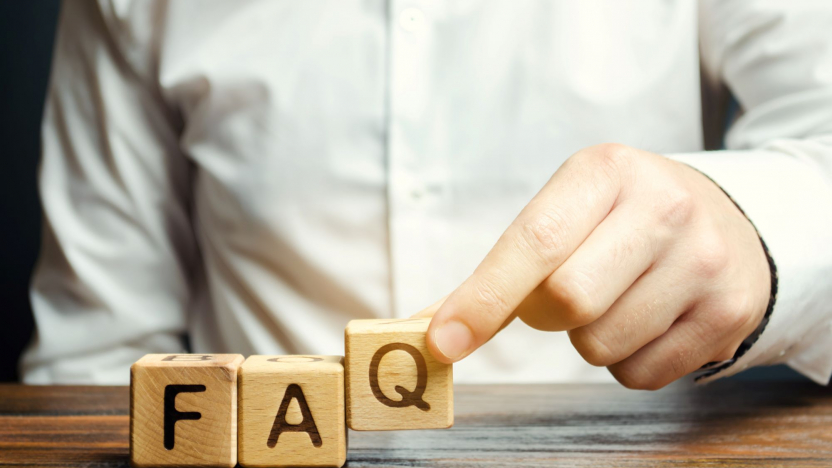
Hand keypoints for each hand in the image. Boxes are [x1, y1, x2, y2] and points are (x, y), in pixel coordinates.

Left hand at [417, 144, 770, 389]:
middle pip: (567, 301)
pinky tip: (649, 319)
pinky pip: (640, 375)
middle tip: (563, 293)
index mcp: (607, 171)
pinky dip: (626, 360)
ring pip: (600, 345)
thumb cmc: (621, 221)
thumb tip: (434, 329)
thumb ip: (503, 266)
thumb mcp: (570, 211)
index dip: (483, 297)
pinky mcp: (728, 312)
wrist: (726, 222)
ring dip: (588, 339)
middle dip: (546, 313)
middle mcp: (664, 207)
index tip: (443, 341)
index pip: (535, 241)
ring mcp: (704, 260)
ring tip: (618, 298)